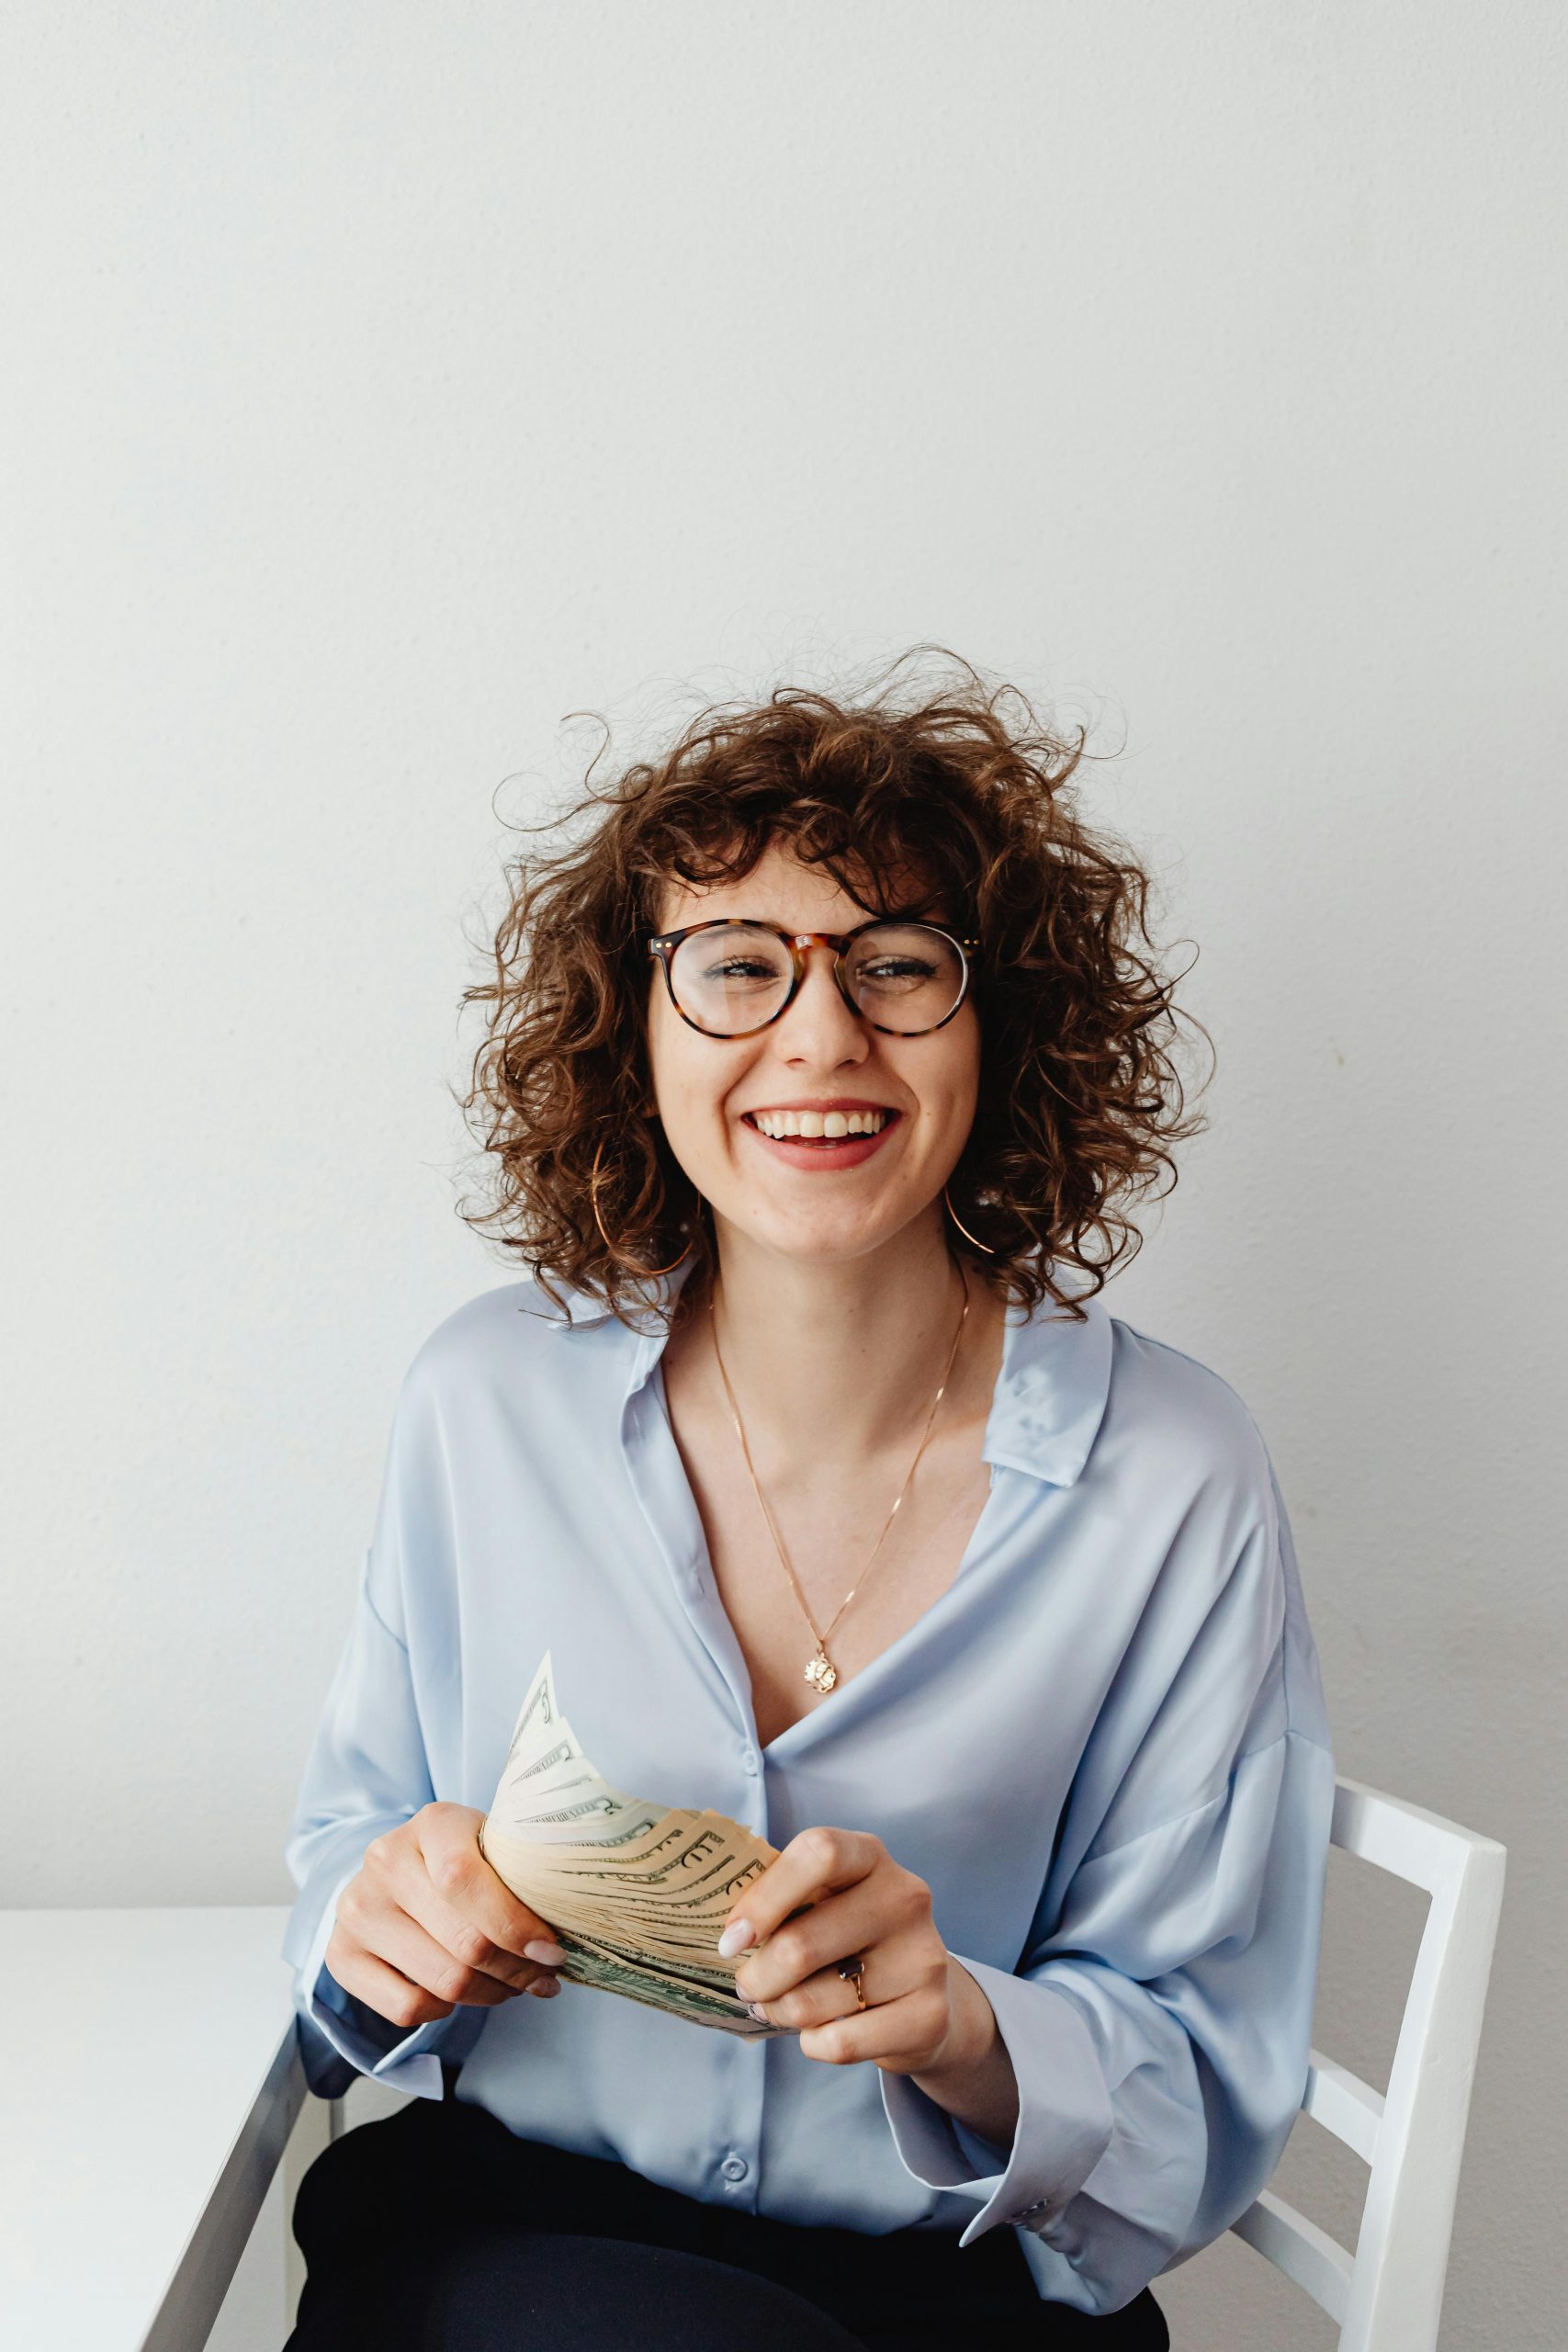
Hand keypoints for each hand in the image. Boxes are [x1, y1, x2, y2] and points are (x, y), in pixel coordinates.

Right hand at [326, 1802, 566, 2031]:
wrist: (395, 1868)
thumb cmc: (464, 1858)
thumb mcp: (492, 1846)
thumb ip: (523, 1876)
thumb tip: (570, 1937)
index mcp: (431, 1824)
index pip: (466, 1880)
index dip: (515, 1925)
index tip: (553, 1951)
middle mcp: (384, 1861)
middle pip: (463, 1943)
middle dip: (517, 1971)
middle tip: (543, 1977)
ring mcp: (356, 1910)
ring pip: (442, 1982)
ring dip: (491, 1994)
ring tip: (512, 1985)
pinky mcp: (340, 1955)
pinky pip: (407, 2008)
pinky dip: (445, 2010)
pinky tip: (461, 1992)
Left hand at [720, 1825, 977, 2075]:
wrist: (922, 2000)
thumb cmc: (849, 1941)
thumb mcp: (823, 1903)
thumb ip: (780, 1902)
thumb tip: (723, 1935)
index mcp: (870, 1856)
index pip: (818, 1853)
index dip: (764, 1898)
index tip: (732, 1940)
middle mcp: (904, 1897)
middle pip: (801, 1944)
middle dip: (758, 1977)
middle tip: (747, 1988)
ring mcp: (923, 1957)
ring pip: (814, 2001)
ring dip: (781, 2012)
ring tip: (781, 2007)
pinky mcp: (929, 2015)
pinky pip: (841, 2042)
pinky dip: (813, 2044)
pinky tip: (819, 2032)